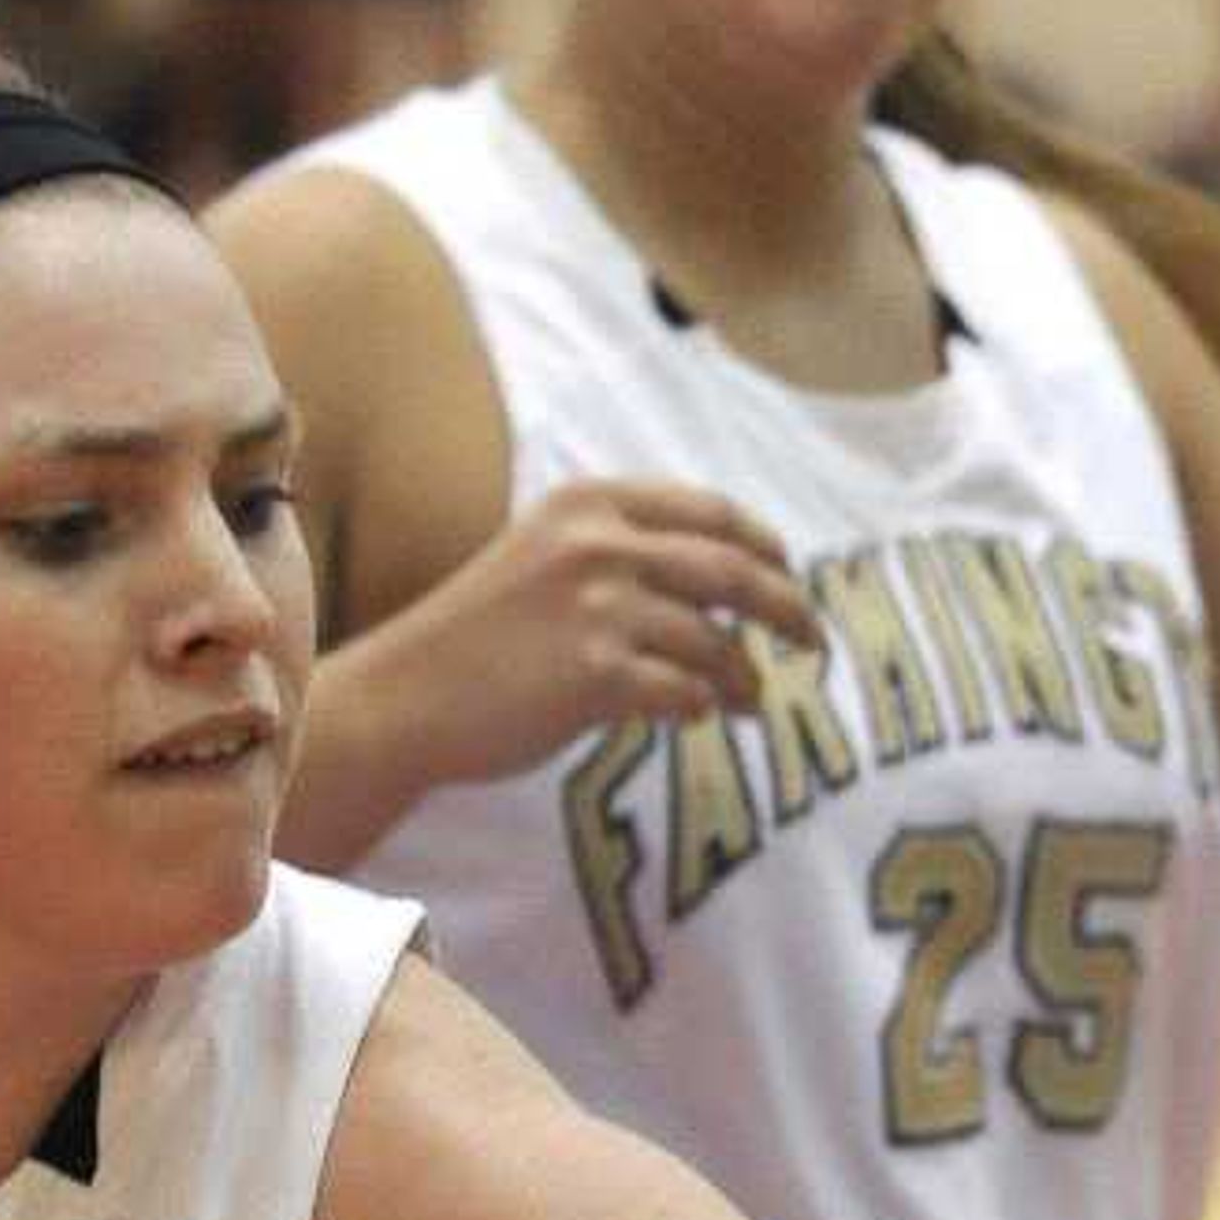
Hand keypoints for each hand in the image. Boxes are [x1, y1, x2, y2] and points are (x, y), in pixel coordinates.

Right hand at [388, 477, 822, 778]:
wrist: (406, 696)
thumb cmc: (480, 637)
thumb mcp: (544, 557)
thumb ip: (620, 551)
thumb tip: (723, 577)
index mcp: (589, 503)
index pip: (711, 513)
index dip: (766, 545)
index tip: (790, 574)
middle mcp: (597, 544)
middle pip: (734, 571)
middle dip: (787, 609)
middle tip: (813, 642)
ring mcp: (597, 608)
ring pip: (717, 642)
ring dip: (745, 677)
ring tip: (751, 700)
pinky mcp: (597, 675)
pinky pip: (688, 692)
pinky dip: (705, 707)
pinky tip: (699, 715)